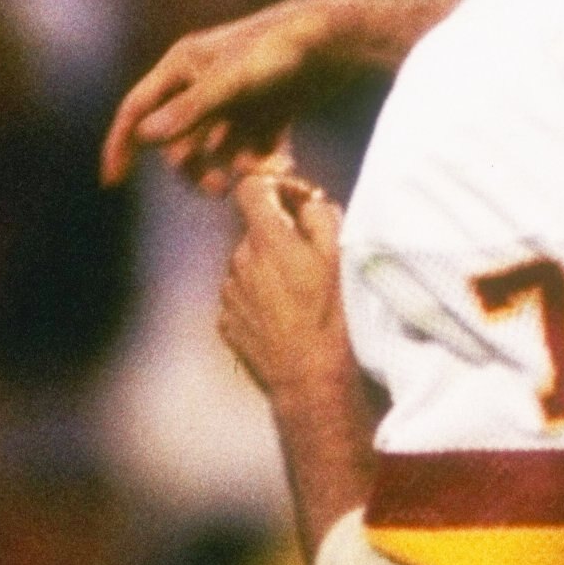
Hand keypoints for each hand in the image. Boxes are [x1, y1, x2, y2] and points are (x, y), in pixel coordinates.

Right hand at [101, 0, 451, 195]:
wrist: (335, 36)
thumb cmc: (278, 50)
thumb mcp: (230, 81)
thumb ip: (190, 110)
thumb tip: (143, 136)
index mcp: (183, 66)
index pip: (137, 109)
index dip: (120, 144)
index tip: (113, 181)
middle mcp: (204, 81)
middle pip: (180, 139)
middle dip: (194, 168)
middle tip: (219, 190)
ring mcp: (236, 97)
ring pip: (217, 148)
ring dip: (231, 167)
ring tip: (259, 175)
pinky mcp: (268, 108)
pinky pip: (253, 146)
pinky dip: (263, 160)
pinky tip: (284, 166)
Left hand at [217, 172, 350, 401]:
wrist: (308, 376)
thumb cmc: (329, 315)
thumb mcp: (338, 256)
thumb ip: (320, 215)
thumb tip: (307, 203)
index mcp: (266, 239)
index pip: (250, 189)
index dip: (272, 189)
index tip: (292, 204)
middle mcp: (239, 260)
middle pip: (254, 231)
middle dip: (278, 238)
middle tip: (308, 260)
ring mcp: (228, 293)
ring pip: (247, 265)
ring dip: (267, 270)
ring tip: (297, 297)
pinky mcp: (226, 321)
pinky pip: (241, 297)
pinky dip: (258, 299)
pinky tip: (283, 317)